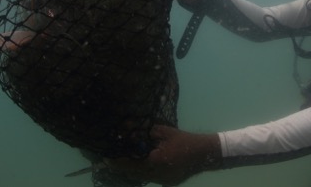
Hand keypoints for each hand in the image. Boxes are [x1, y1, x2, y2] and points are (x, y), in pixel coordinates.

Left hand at [105, 125, 220, 185]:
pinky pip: (151, 179)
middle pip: (134, 174)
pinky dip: (144, 173)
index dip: (117, 162)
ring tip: (123, 163)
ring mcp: (163, 181)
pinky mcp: (168, 183)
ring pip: (142, 178)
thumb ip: (146, 131)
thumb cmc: (183, 140)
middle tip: (111, 161)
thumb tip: (128, 129)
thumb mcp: (164, 131)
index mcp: (156, 161)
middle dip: (122, 167)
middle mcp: (158, 174)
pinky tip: (141, 165)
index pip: (131, 164)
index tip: (106, 158)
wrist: (204, 154)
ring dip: (133, 171)